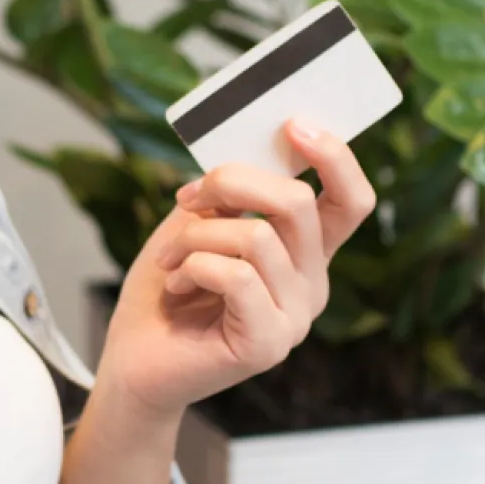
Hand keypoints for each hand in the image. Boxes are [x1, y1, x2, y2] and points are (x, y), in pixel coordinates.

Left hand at [94, 121, 376, 420]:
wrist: (134, 359)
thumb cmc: (168, 287)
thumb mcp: (199, 222)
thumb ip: (232, 191)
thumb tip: (250, 145)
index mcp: (306, 252)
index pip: (351, 200)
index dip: (335, 157)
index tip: (292, 124)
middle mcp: (312, 284)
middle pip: (297, 203)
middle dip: (232, 182)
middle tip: (187, 197)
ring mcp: (295, 318)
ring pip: (257, 237)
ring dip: (196, 236)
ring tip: (170, 260)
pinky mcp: (268, 344)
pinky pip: (237, 277)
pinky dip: (193, 269)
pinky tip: (175, 288)